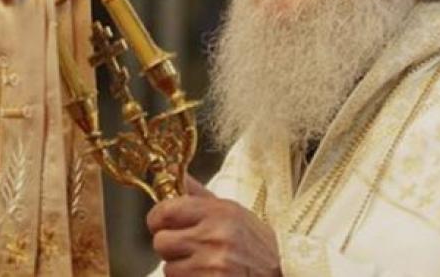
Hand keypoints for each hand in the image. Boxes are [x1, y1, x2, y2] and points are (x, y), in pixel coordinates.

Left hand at [147, 175, 281, 275]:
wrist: (281, 269)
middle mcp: (214, 237)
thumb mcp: (230, 210)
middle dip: (170, 246)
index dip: (158, 219)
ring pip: (168, 268)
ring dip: (180, 268)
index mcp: (218, 212)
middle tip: (187, 246)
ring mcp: (213, 265)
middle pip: (161, 242)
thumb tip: (174, 172)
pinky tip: (206, 275)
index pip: (165, 212)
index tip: (162, 223)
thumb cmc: (253, 241)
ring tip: (202, 263)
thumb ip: (197, 195)